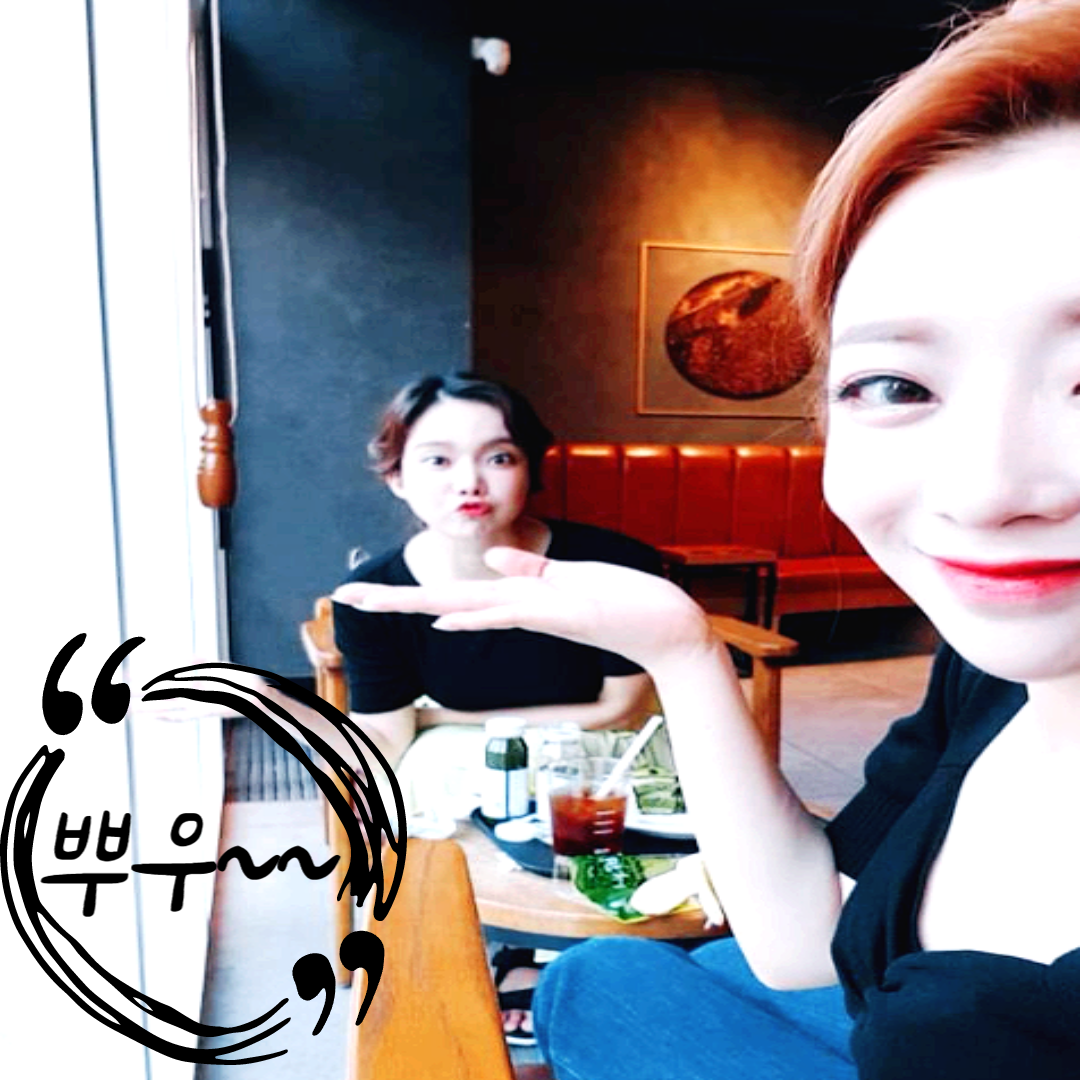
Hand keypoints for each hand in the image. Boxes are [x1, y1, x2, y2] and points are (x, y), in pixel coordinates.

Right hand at [332, 547, 711, 671]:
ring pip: (468, 605)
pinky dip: (477, 615)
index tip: (373, 596)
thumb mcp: (572, 578)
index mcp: (521, 599)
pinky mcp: (562, 612)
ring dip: (419, 603)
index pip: (459, 596)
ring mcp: (537, 612)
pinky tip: (444, 618)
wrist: (669, 628)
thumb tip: (489, 557)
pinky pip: (509, 611)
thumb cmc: (624, 602)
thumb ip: (529, 568)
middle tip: (347, 598)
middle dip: (397, 602)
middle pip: (448, 601)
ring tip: (373, 601)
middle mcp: (520, 608)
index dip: (415, 595)